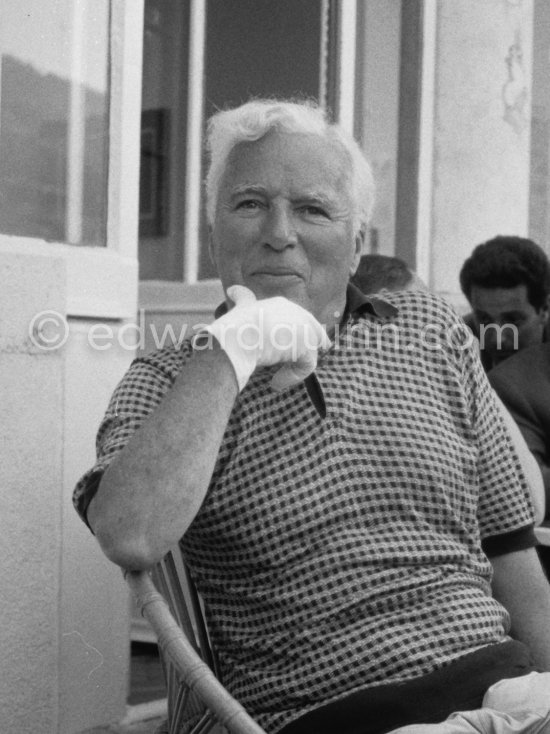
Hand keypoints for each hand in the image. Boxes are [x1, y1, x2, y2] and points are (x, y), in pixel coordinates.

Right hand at [201, 285, 330, 391]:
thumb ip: (242, 298)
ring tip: (275, 379)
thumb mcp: (239, 308)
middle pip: (313, 334)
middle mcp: (296, 311)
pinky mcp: (307, 345)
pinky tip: (275, 383)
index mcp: (281, 304)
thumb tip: (233, 289)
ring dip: (293, 369)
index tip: (281, 354)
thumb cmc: (233, 327)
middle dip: (305, 352)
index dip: (295, 338)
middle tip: (287, 369)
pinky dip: (292, 377)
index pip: (298, 320)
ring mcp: (304, 327)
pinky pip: (307, 366)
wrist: (234, 339)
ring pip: (308, 353)